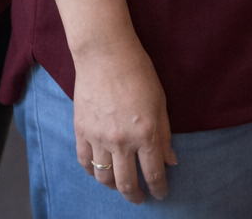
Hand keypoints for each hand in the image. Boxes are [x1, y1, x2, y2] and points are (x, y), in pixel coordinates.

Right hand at [72, 40, 177, 204]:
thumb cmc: (138, 71)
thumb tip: (170, 161)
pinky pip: (85, 162)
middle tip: (140, 198)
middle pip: (127, 183)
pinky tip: (100, 170)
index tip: (161, 193)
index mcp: (145, 133)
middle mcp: (121, 141)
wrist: (104, 53)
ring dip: (114, 187)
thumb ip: (165, 134)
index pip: (153, 173)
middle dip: (136, 195)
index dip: (159, 188)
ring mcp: (98, 138)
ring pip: (104, 177)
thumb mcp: (160, 101)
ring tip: (120, 186)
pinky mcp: (81, 131)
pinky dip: (92, 171)